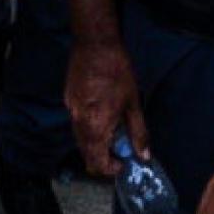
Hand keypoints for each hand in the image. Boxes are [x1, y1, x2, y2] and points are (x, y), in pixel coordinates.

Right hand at [66, 36, 149, 180]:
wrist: (95, 44)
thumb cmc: (118, 71)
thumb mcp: (133, 103)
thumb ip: (138, 132)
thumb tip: (144, 156)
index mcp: (96, 126)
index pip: (97, 162)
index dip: (110, 169)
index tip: (123, 163)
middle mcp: (80, 122)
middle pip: (86, 154)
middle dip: (102, 160)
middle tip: (119, 153)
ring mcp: (71, 111)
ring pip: (80, 140)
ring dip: (95, 145)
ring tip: (112, 134)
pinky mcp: (68, 100)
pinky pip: (76, 124)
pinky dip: (88, 129)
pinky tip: (100, 116)